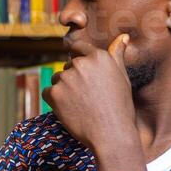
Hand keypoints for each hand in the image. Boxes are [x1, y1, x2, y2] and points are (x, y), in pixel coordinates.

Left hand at [44, 34, 144, 170]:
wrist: (112, 135)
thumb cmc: (120, 107)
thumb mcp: (121, 77)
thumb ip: (117, 54)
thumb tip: (123, 36)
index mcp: (97, 56)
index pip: (78, 49)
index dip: (82, 64)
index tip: (86, 78)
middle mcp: (80, 63)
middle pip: (68, 66)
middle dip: (74, 80)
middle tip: (89, 98)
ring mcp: (65, 78)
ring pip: (57, 79)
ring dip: (64, 90)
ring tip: (82, 105)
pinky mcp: (54, 93)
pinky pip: (47, 92)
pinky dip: (55, 101)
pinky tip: (70, 110)